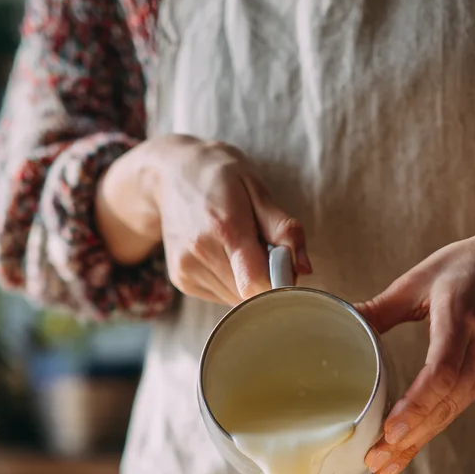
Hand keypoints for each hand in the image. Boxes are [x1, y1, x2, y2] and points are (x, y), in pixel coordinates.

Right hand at [97, 135, 309, 303]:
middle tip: (259, 247)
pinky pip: (220, 295)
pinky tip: (222, 255)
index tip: (285, 270)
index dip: (278, 285)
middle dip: (264, 278)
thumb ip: (284, 230)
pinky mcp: (181, 279)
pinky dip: (230, 282)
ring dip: (246, 282)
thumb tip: (304, 269)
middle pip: (249, 294)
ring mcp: (187, 267)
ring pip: (235, 299)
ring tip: (237, 248)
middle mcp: (201, 251)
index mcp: (226, 226)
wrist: (171, 174)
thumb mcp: (258, 190)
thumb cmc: (222, 179)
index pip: (256, 283)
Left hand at [359, 214, 474, 473]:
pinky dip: (432, 427)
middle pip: (446, 402)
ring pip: (452, 411)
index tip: (391, 431)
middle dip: (410, 438)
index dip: (417, 405)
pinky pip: (459, 405)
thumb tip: (340, 321)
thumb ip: (383, 306)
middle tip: (375, 463)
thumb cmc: (474, 263)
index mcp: (462, 313)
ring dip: (418, 442)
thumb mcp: (424, 275)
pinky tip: (407, 447)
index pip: (442, 370)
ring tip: (383, 467)